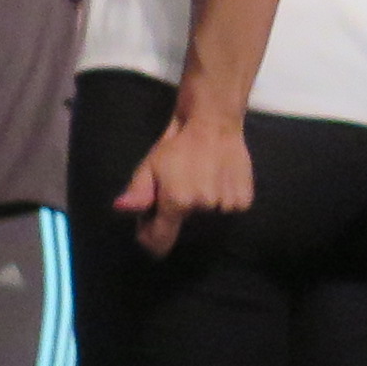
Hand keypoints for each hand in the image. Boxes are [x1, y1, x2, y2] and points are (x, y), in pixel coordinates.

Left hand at [118, 107, 255, 259]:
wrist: (213, 126)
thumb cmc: (175, 147)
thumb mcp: (149, 168)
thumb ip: (137, 193)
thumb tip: (121, 209)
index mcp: (178, 201)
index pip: (162, 238)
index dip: (151, 240)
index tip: (146, 234)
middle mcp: (203, 207)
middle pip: (184, 227)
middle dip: (175, 216)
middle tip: (175, 191)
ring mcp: (227, 205)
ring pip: (208, 219)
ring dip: (200, 209)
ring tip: (198, 184)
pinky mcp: (245, 201)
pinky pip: (228, 211)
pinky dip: (221, 202)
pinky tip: (217, 184)